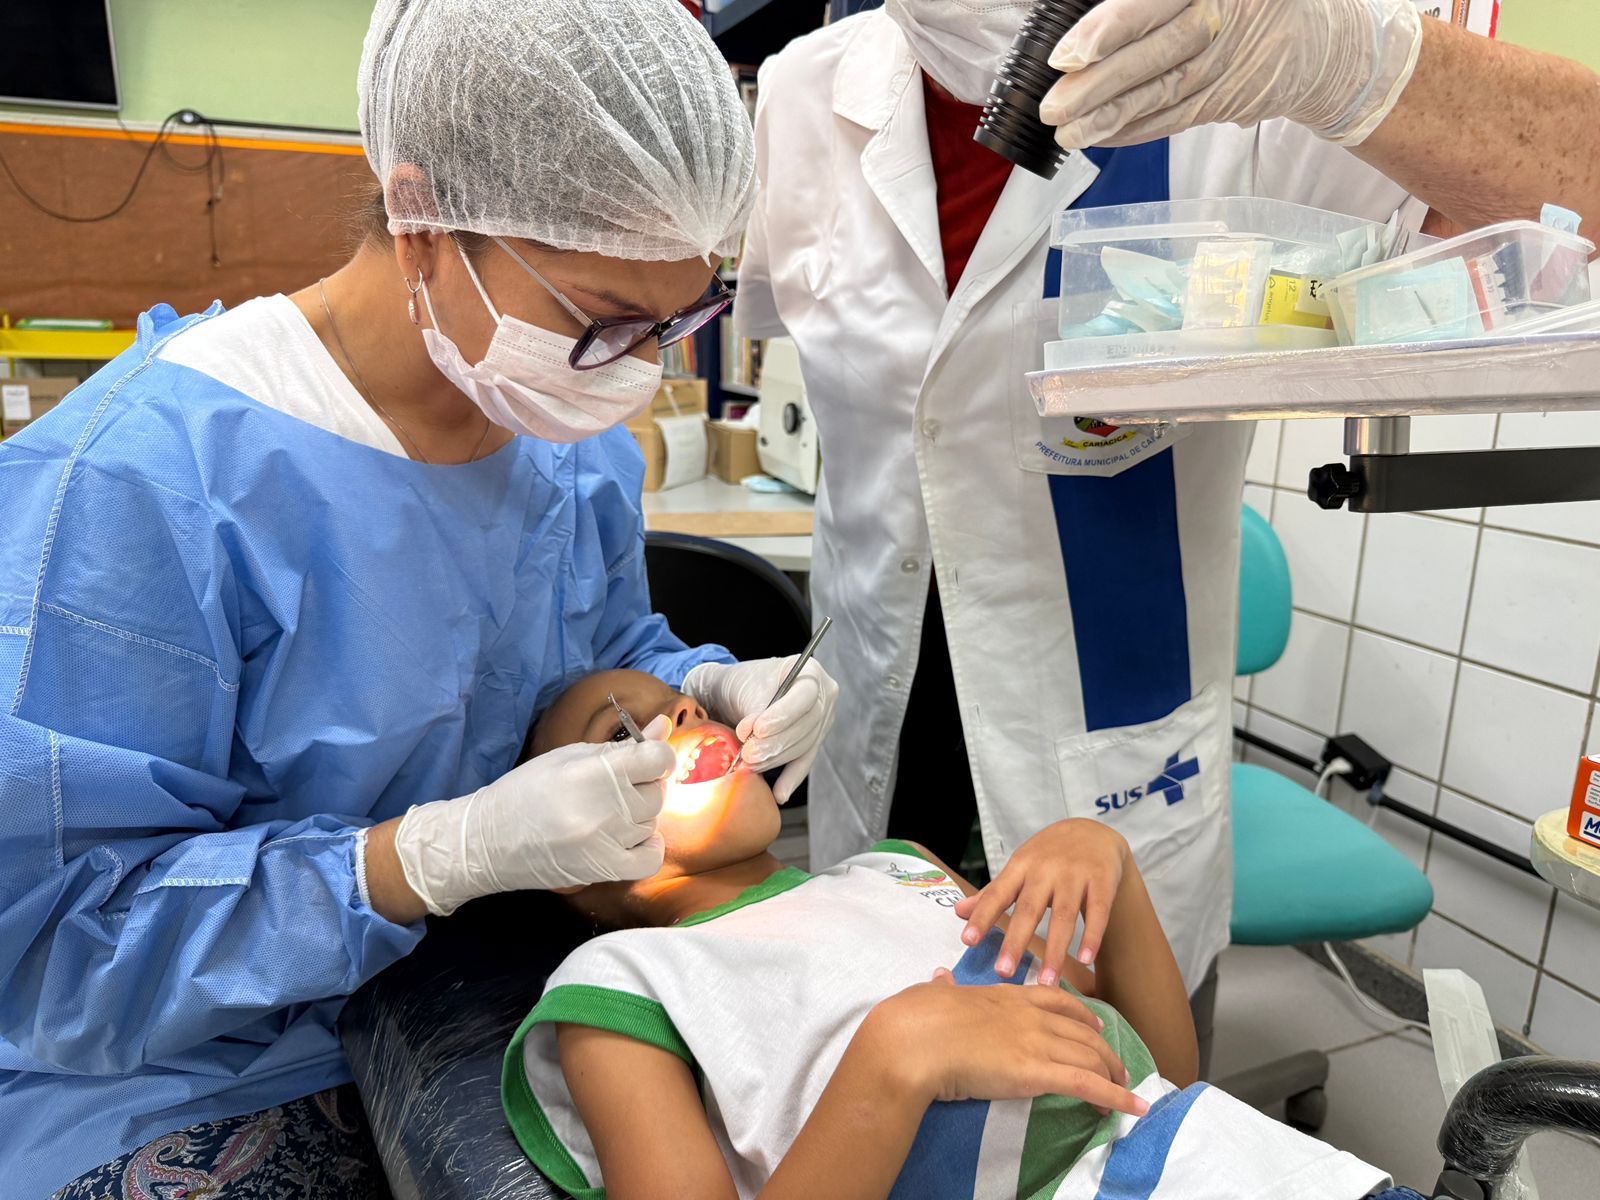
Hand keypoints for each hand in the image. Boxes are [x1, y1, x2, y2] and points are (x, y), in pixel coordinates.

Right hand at [392, 715, 674, 913]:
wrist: (486, 842)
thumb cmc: (525, 790)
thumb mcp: (568, 756)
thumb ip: (621, 745)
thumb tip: (665, 725)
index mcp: (593, 772)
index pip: (658, 760)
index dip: (658, 756)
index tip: (646, 760)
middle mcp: (604, 808)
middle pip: (657, 793)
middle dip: (644, 786)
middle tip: (616, 787)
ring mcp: (605, 843)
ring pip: (652, 823)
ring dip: (638, 816)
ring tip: (607, 813)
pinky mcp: (603, 871)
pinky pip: (651, 858)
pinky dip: (647, 847)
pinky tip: (628, 837)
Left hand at [682, 655, 838, 803]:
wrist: (736, 694)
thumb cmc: (743, 683)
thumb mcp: (749, 686)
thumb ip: (758, 709)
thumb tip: (756, 734)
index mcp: (810, 673)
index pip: (805, 696)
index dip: (783, 715)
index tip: (758, 729)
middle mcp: (823, 697)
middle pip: (806, 725)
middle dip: (774, 743)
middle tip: (747, 753)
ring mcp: (821, 721)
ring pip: (803, 746)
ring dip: (774, 759)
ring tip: (749, 765)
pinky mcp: (812, 743)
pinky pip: (803, 762)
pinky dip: (789, 778)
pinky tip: (780, 793)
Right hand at [867, 970, 1147, 1114]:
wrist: (916, 1039)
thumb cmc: (918, 1018)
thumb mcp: (935, 994)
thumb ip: (943, 989)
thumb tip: (938, 977)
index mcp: (1006, 996)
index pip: (1056, 999)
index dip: (1081, 1014)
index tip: (1094, 1026)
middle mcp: (1029, 1015)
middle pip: (1082, 1031)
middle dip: (1104, 1051)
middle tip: (1116, 1068)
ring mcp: (1036, 1042)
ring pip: (1091, 1057)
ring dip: (1114, 1076)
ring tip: (1126, 1092)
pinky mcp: (1039, 1073)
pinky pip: (1090, 1084)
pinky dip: (1117, 1097)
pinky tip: (1135, 1107)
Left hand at [955, 820, 1129, 985]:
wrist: (1091, 830)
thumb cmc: (1047, 855)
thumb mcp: (1018, 867)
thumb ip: (992, 893)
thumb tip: (957, 912)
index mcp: (1020, 866)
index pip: (997, 893)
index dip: (982, 916)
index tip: (967, 941)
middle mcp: (1045, 869)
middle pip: (1029, 909)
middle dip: (1015, 942)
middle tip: (1003, 972)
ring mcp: (1075, 874)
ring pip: (1064, 916)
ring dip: (1056, 951)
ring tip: (1047, 981)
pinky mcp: (1102, 880)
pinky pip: (1097, 912)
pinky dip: (1092, 936)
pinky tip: (1086, 960)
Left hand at [1040, 0, 1422, 149]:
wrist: (1315, 41)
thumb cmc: (1249, 3)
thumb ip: (1152, 4)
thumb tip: (1096, 24)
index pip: (1150, 9)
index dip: (1106, 31)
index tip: (1066, 54)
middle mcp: (1223, 23)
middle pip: (1152, 57)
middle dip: (1097, 85)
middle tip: (1054, 105)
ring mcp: (1225, 67)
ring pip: (1159, 94)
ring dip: (1108, 117)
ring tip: (1067, 131)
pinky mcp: (1225, 101)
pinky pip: (1172, 119)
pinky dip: (1134, 131)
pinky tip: (1100, 137)